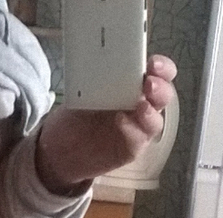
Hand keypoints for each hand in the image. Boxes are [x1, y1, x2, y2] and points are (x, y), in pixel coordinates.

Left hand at [35, 55, 177, 195]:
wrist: (58, 150)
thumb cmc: (73, 118)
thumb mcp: (81, 93)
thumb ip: (99, 80)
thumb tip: (105, 62)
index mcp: (133, 86)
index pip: (158, 73)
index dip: (162, 67)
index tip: (153, 63)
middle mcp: (140, 106)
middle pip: (163, 96)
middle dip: (161, 88)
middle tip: (149, 84)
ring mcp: (137, 129)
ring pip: (156, 120)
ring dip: (151, 112)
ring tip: (140, 106)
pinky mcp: (130, 149)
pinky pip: (139, 140)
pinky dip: (133, 130)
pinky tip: (121, 122)